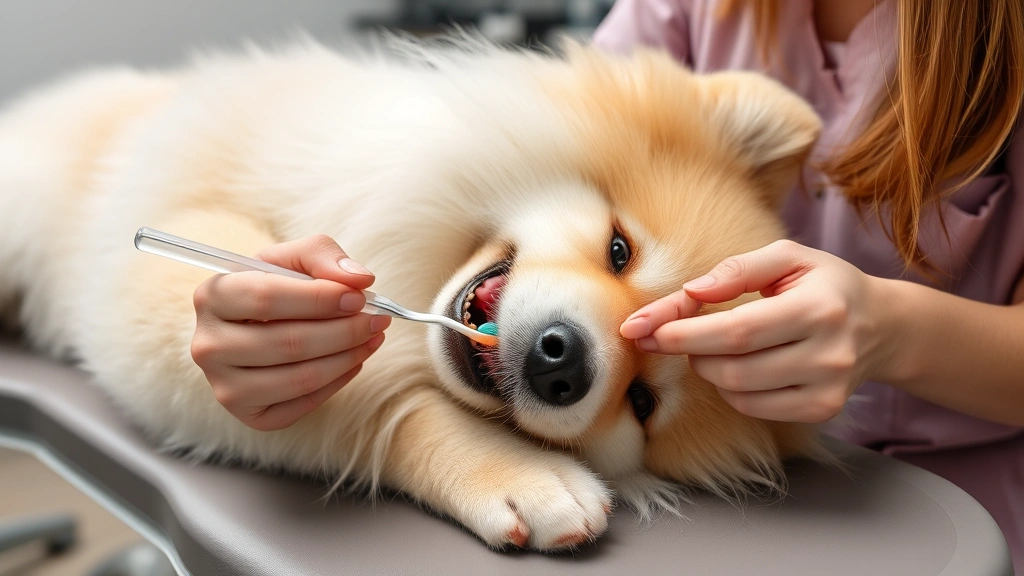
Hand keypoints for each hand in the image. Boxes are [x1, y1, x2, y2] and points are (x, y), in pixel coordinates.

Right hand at [190, 235, 390, 430]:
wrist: (254, 325)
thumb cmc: (275, 286)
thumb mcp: (292, 259)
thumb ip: (323, 256)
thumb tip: (359, 279)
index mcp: (212, 296)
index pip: (267, 298)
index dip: (320, 299)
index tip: (359, 297)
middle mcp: (208, 346)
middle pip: (288, 343)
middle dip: (344, 331)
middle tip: (378, 320)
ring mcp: (225, 387)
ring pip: (299, 378)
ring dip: (348, 357)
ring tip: (373, 338)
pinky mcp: (249, 415)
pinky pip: (302, 405)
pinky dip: (337, 383)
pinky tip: (354, 361)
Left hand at [619, 240, 893, 422]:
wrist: (882, 326)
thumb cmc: (825, 284)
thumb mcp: (788, 257)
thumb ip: (737, 269)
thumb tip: (691, 291)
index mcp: (819, 308)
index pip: (737, 331)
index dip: (684, 333)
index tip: (644, 329)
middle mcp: (829, 353)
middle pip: (732, 367)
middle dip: (687, 352)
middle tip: (669, 334)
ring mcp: (827, 388)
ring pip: (738, 392)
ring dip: (706, 369)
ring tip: (709, 345)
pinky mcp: (822, 410)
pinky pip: (753, 408)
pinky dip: (730, 389)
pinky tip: (737, 366)